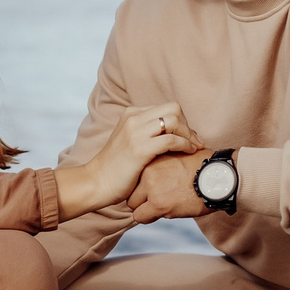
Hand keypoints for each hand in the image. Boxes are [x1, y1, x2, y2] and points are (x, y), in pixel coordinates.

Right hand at [55, 103, 197, 220]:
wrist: (96, 182)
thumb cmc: (116, 168)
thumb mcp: (131, 141)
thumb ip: (148, 133)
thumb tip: (175, 133)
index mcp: (131, 114)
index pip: (167, 108)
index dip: (182, 121)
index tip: (189, 137)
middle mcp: (133, 118)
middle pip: (174, 109)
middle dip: (187, 125)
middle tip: (194, 142)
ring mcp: (135, 132)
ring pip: (174, 121)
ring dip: (188, 134)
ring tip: (193, 147)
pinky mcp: (139, 149)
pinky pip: (170, 139)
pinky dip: (184, 145)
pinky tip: (188, 153)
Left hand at [125, 149, 209, 222]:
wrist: (219, 177)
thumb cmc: (205, 167)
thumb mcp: (180, 155)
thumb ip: (165, 163)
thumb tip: (161, 171)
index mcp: (153, 157)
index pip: (134, 174)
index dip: (143, 183)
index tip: (153, 187)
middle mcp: (148, 171)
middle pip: (130, 189)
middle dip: (141, 196)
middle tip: (156, 199)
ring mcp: (151, 188)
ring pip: (132, 204)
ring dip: (144, 208)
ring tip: (161, 206)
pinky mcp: (158, 204)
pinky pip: (140, 216)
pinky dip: (148, 217)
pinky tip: (164, 212)